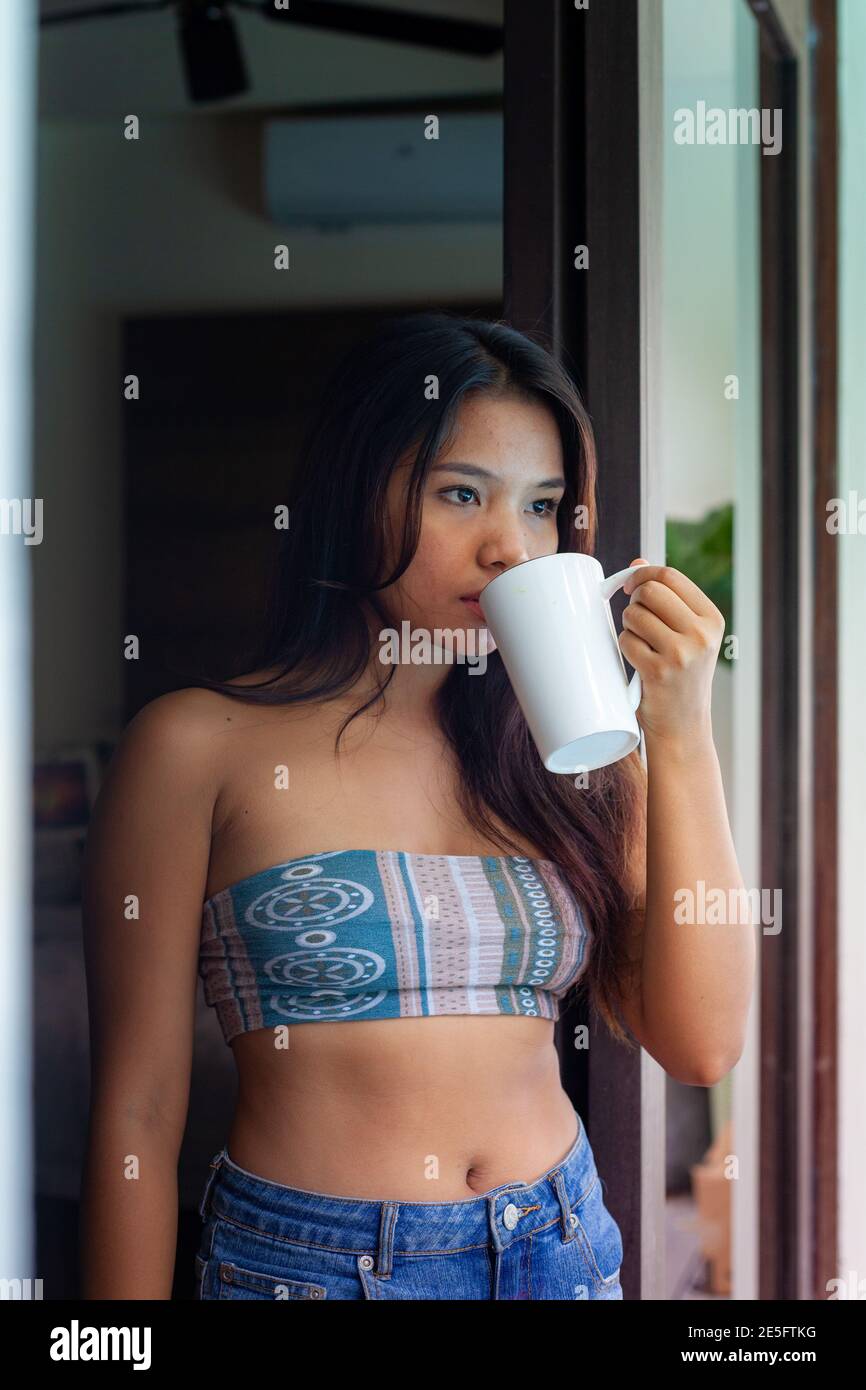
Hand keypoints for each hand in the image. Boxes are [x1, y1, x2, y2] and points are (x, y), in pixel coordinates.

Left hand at [619, 558, 724, 745]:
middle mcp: (701, 634)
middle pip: (650, 591)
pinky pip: (626, 641)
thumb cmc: (680, 676)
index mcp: (712, 619)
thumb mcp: (686, 636)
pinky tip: (638, 662)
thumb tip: (637, 562)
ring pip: (634, 615)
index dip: (642, 574)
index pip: (669, 576)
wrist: (684, 727)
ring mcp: (681, 653)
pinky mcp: (659, 671)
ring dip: (628, 627)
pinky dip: (626, 648)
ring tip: (641, 645)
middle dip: (633, 602)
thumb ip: (667, 599)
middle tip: (636, 622)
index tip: (630, 586)